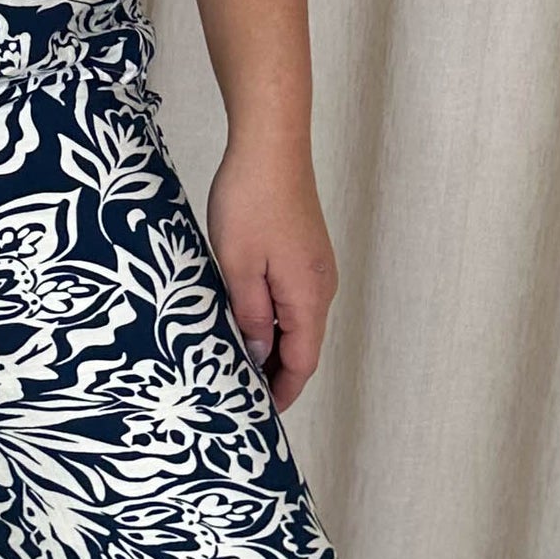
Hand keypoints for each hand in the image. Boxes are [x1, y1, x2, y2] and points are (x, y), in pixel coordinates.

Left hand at [205, 126, 337, 411]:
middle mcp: (322, 285)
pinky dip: (275, 317)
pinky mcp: (305, 250)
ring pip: (298, 320)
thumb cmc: (251, 200)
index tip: (261, 414)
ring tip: (239, 361)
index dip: (282, 391)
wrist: (272, 144)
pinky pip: (294, 297)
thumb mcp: (237, 265)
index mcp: (308, 296)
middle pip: (304, 344)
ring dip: (274, 344)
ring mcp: (316, 266)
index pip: (302, 361)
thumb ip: (249, 314)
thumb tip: (259, 352)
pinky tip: (247, 317)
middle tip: (242, 393)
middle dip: (277, 373)